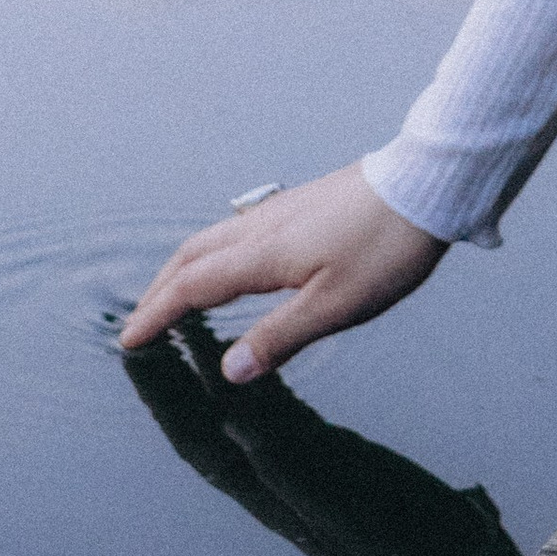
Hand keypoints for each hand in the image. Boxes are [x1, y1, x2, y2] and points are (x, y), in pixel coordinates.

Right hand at [118, 163, 445, 383]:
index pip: (192, 286)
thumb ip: (279, 338)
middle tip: (142, 323)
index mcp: (263, 253)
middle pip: (192, 256)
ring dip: (183, 268)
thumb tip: (228, 370)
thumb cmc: (385, 249)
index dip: (157, 314)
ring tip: (173, 295)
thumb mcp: (336, 306)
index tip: (130, 340)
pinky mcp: (302, 205)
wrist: (426, 185)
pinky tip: (231, 264)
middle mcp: (262, 226)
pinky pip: (236, 229)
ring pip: (213, 237)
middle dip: (160, 290)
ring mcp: (282, 210)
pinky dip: (212, 252)